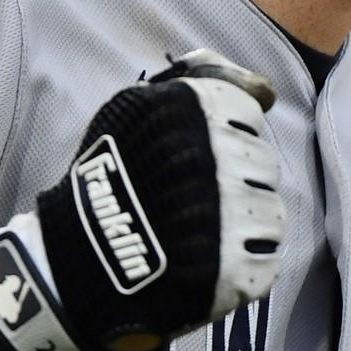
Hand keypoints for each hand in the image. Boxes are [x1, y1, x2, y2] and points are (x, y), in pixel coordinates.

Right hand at [0, 50, 285, 350]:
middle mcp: (220, 159)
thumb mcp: (137, 106)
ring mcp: (231, 217)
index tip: (199, 154)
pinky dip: (242, 263)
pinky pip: (266, 259)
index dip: (227, 135)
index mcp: (197, 111)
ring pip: (270, 211)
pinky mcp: (236, 270)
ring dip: (243, 221)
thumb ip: (203, 81)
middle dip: (236, 177)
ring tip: (199, 230)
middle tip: (193, 196)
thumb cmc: (110, 176)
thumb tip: (265, 88)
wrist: (80, 258)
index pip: (249, 113)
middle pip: (263, 162)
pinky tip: (207, 260)